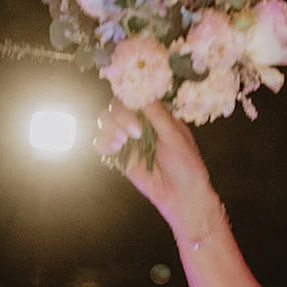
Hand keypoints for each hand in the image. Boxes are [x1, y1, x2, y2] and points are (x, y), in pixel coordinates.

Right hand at [94, 97, 218, 236]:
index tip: (134, 107)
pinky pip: (100, 141)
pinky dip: (102, 142)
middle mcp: (140, 121)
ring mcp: (127, 136)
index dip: (130, 96)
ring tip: (123, 142)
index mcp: (157, 112)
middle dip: (121, 116)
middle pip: (116, 105)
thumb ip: (157, 115)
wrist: (180, 195)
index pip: (136, 94)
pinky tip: (114, 149)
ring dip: (110, 128)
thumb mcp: (175, 136)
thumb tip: (142, 92)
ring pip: (105, 120)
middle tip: (135, 133)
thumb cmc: (186, 164)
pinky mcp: (118, 153)